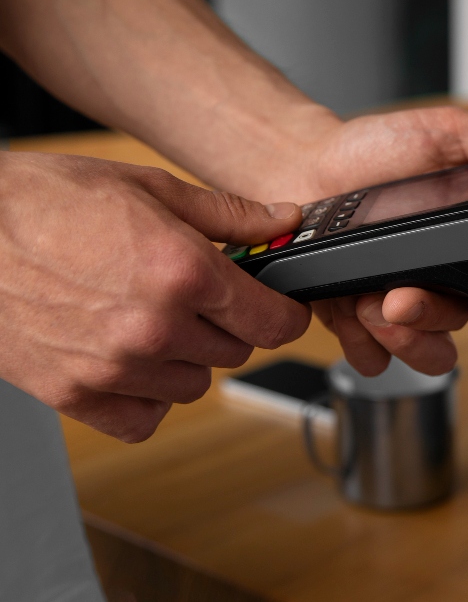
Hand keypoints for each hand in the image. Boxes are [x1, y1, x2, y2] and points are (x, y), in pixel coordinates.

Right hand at [0, 151, 311, 441]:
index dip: (285, 313)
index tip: (278, 307)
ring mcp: (115, 368)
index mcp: (182, 271)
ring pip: (196, 385)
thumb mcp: (147, 187)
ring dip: (187, 359)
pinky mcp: (77, 396)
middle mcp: (155, 327)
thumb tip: (282, 222)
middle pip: (237, 352)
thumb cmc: (42, 203)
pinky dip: (148, 396)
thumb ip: (226, 215)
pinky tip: (131, 360)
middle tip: (195, 296)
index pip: (275, 323)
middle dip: (228, 325)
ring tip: (152, 319)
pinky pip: (146, 419)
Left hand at [282, 107, 467, 376]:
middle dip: (433, 319)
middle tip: (401, 298)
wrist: (302, 168)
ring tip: (369, 302)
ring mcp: (404, 308)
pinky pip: (374, 358)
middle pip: (462, 330)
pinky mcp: (361, 324)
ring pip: (426, 356)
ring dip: (400, 339)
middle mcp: (446, 284)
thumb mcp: (449, 134)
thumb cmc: (374, 151)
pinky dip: (361, 341)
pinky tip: (346, 308)